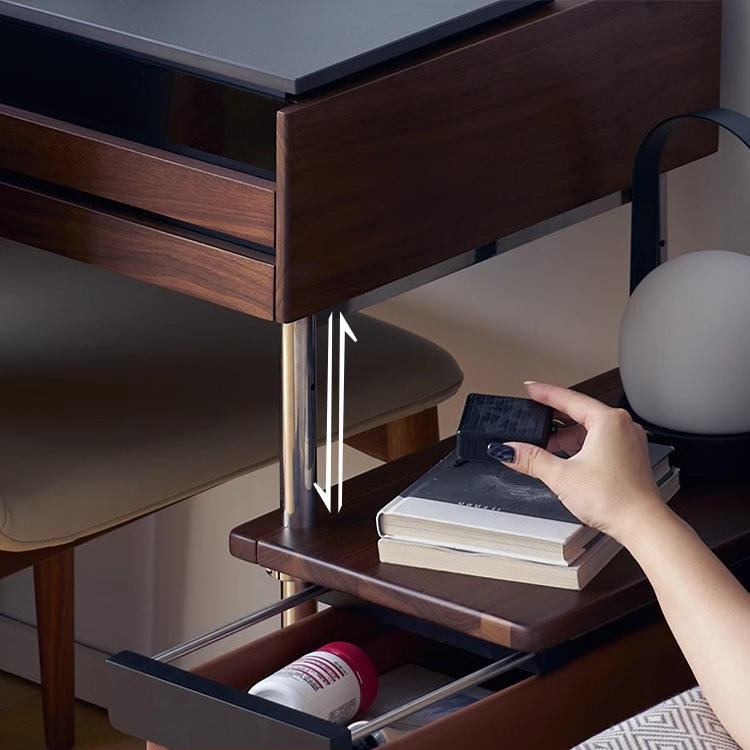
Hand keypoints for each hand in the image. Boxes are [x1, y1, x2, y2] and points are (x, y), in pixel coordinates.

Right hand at [494, 382, 664, 543]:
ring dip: (566, 438)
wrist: (642, 525)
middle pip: (579, 414)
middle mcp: (622, 426)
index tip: (530, 388)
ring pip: (589, 430)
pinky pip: (600, 442)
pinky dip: (581, 447)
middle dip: (553, 421)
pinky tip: (567, 460)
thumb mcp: (562, 476)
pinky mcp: (629, 457)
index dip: (545, 393)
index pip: (569, 398)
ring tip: (546, 449)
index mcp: (608, 421)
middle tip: (533, 421)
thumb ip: (531, 459)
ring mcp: (628, 442)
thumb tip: (510, 450)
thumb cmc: (615, 499)